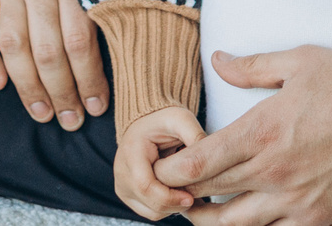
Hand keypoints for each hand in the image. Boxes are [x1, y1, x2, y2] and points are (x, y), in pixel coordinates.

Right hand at [116, 105, 205, 220]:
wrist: (146, 124)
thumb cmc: (162, 122)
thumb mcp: (180, 119)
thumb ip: (194, 134)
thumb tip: (210, 157)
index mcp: (131, 152)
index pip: (145, 186)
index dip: (169, 197)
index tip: (190, 198)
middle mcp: (122, 172)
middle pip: (148, 202)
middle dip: (174, 204)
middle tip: (195, 196)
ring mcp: (123, 186)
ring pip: (150, 212)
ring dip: (171, 207)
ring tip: (187, 191)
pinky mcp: (128, 195)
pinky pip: (149, 212)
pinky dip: (166, 208)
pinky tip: (178, 194)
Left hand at [156, 47, 331, 225]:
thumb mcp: (300, 61)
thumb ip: (252, 67)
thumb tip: (217, 60)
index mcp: (264, 131)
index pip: (199, 164)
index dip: (171, 170)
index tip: (161, 165)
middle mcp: (274, 172)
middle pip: (209, 195)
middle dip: (182, 193)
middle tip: (170, 186)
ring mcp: (295, 200)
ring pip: (234, 225)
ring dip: (209, 219)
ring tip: (197, 210)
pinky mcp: (318, 216)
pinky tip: (244, 221)